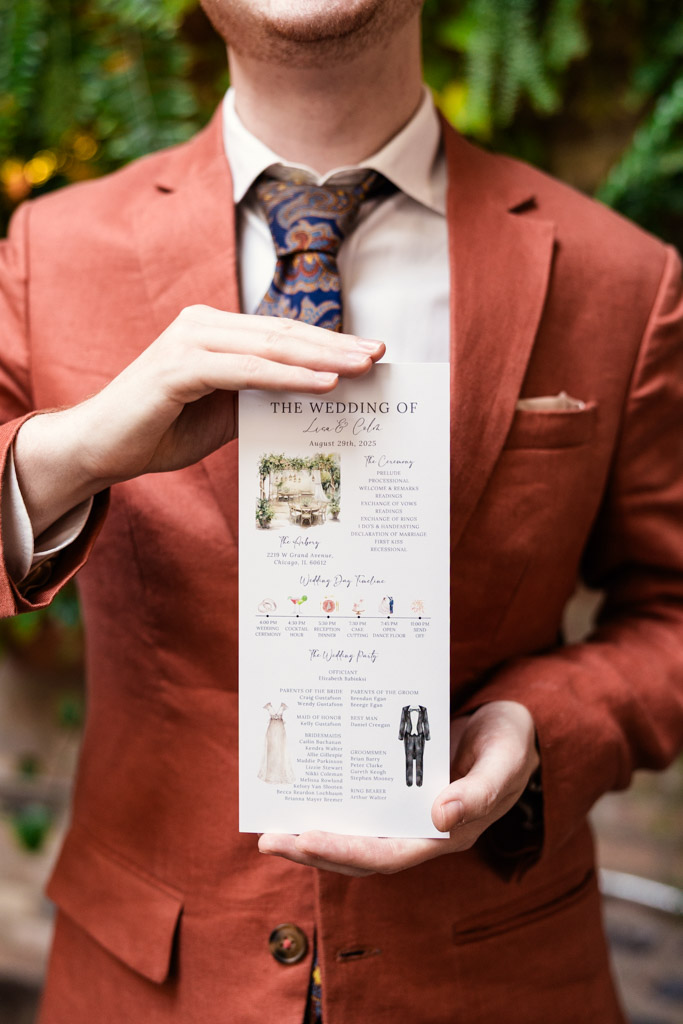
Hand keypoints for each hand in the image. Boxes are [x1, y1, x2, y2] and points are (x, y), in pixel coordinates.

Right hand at [14, 306, 383, 535]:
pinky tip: (323, 382)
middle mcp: (203, 325)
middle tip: (380, 355)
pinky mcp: (180, 366)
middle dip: (336, 344)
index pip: (281, 334)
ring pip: (270, 346)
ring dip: (322, 356)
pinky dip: (287, 376)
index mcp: (214, 331)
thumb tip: (312, 398)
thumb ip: (260, 398)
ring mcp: (190, 340)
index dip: (328, 342)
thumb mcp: (223, 414)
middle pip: (283, 333)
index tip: (369, 354)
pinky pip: (246, 370)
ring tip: (364, 367)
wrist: (101, 448)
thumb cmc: (160, 430)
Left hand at [258, 701, 538, 876]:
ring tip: (273, 828)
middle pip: (362, 854)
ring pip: (356, 836)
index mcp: (448, 832)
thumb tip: (440, 816)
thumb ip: (478, 791)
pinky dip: (332, 808)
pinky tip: (304, 796)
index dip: (348, 850)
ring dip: (314, 837)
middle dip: (314, 851)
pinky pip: (361, 808)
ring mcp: (409, 814)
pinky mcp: (399, 794)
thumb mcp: (504, 761)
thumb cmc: (511, 743)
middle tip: (269, 840)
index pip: (390, 854)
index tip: (307, 840)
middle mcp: (423, 831)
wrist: (514, 729)